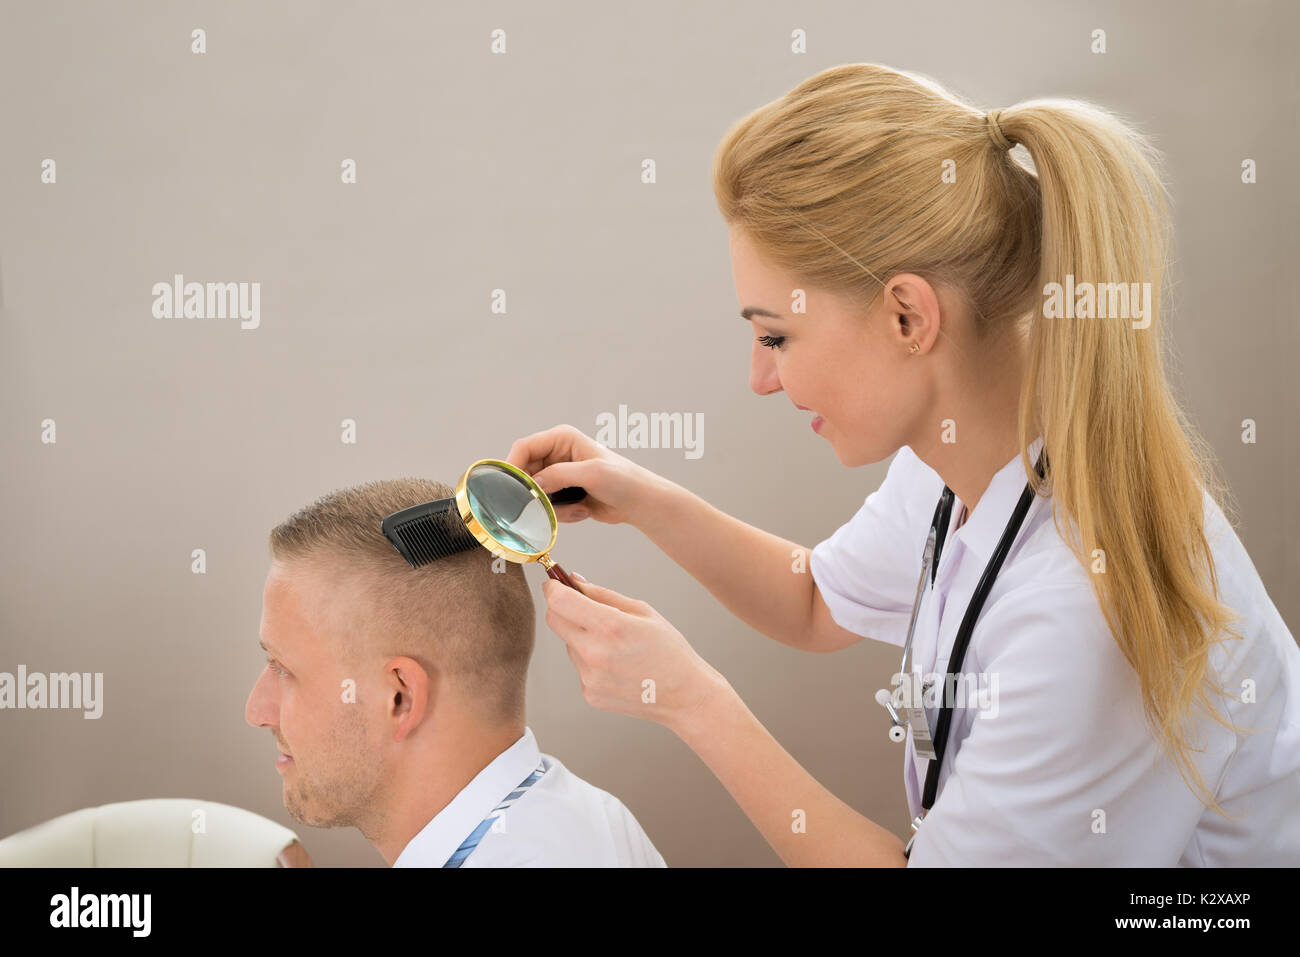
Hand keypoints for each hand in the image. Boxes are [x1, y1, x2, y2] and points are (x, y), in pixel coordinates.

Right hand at [505, 423, 670, 529]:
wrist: (639, 502)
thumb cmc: (623, 480)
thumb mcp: (592, 474)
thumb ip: (559, 475)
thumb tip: (533, 485)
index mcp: (561, 438)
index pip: (524, 447)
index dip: (513, 467)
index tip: (511, 490)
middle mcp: (556, 453)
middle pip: (525, 473)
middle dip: (536, 494)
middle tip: (550, 507)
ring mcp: (557, 474)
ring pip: (535, 494)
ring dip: (554, 507)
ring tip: (579, 507)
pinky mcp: (561, 492)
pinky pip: (547, 506)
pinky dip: (562, 513)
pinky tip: (583, 510)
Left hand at [542, 572, 725, 734]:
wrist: (683, 695)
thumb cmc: (669, 650)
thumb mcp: (642, 611)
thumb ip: (602, 595)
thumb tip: (574, 581)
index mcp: (611, 627)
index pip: (560, 601)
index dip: (553, 588)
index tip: (554, 584)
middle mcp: (595, 653)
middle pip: (555, 621)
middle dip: (563, 609)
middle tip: (583, 608)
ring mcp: (590, 677)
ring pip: (568, 644)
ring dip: (581, 637)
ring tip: (614, 645)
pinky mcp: (589, 693)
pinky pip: (579, 666)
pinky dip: (590, 660)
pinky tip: (616, 665)